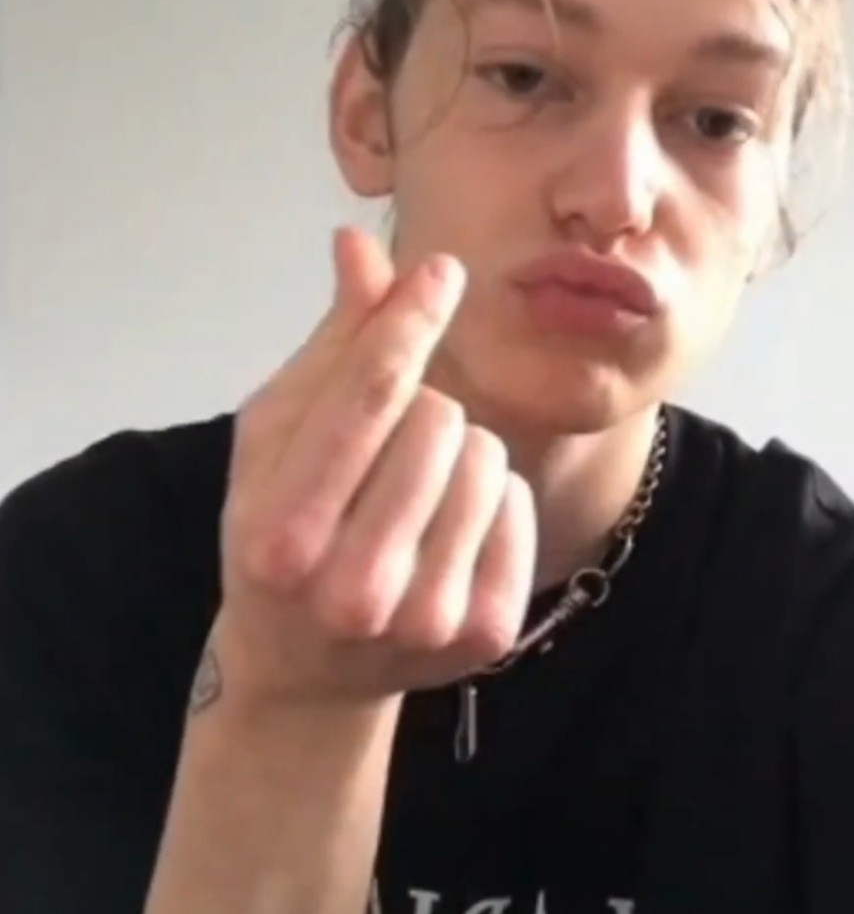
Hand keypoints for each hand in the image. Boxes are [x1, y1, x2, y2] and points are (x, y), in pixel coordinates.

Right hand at [200, 228, 535, 719]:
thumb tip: (361, 244)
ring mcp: (423, 621)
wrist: (303, 670)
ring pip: (488, 457)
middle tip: (390, 446)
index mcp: (280, 535)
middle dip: (421, 408)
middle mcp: (350, 590)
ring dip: (458, 453)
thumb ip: (329, 346)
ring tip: (415, 490)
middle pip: (437, 419)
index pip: (368, 398)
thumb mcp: (275, 438)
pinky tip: (447, 531)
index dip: (410, 320)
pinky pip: (519, 506)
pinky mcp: (484, 636)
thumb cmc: (277, 533)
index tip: (443, 272)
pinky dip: (492, 501)